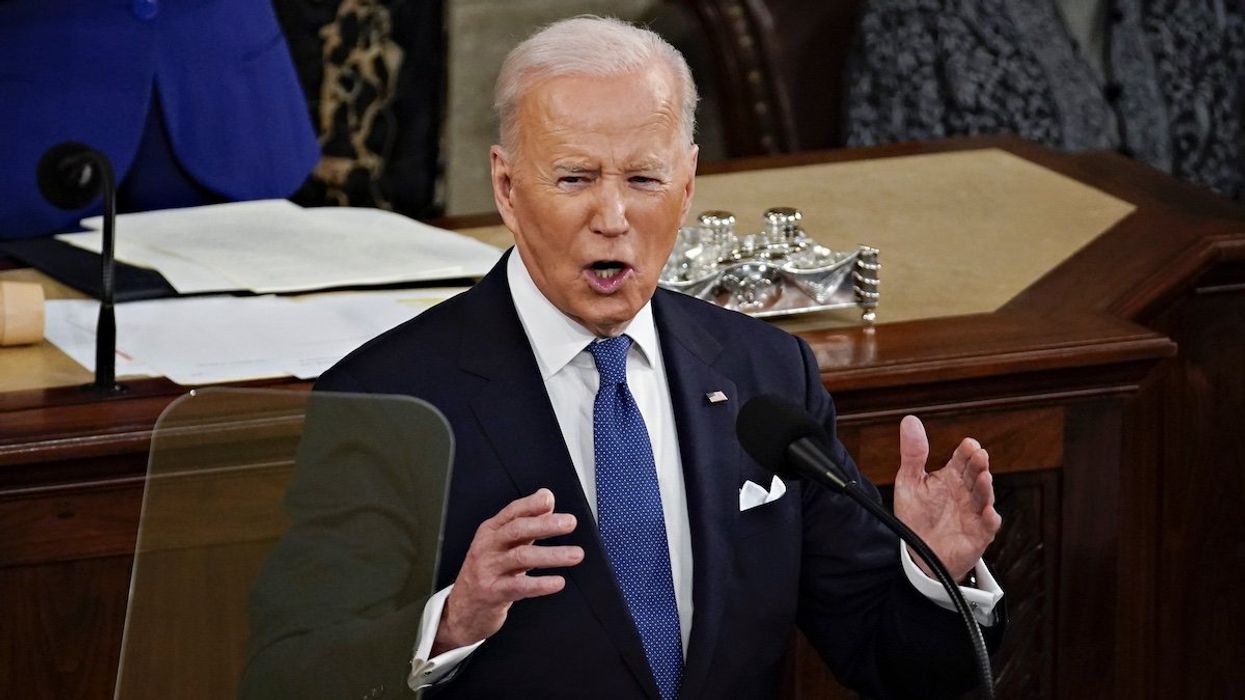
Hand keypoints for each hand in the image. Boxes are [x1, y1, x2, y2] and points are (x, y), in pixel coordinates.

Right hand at [432, 488, 582, 654]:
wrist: (462, 608)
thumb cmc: (486, 572)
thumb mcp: (501, 545)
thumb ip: (525, 524)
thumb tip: (546, 500)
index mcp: (491, 532)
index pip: (512, 512)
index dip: (531, 505)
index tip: (549, 499)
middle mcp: (488, 547)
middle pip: (517, 530)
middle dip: (545, 525)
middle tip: (569, 523)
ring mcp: (488, 570)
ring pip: (521, 557)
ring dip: (551, 555)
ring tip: (575, 554)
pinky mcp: (493, 593)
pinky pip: (519, 587)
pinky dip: (540, 584)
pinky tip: (557, 582)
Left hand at [892, 415, 1000, 582]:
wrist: (919, 552)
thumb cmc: (917, 515)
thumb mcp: (909, 481)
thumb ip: (913, 453)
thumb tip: (910, 420)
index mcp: (952, 476)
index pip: (963, 459)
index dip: (966, 451)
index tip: (969, 444)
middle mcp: (966, 492)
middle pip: (976, 474)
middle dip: (978, 465)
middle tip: (979, 455)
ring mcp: (974, 513)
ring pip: (984, 497)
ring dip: (985, 488)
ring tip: (983, 477)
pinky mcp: (978, 535)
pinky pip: (988, 526)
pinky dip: (990, 519)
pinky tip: (988, 512)